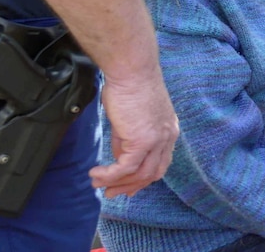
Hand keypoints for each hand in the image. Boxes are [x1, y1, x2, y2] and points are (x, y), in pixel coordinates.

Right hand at [89, 74, 178, 196]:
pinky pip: (125, 168)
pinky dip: (110, 175)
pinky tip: (96, 174)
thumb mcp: (132, 117)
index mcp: (168, 129)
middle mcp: (167, 136)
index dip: (144, 177)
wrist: (131, 71)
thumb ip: (128, 138)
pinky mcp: (142, 141)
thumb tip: (119, 156)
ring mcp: (157, 140)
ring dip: (117, 183)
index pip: (161, 162)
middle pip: (153, 173)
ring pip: (140, 174)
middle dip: (132, 186)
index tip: (128, 186)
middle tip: (112, 193)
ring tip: (98, 184)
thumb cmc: (129, 86)